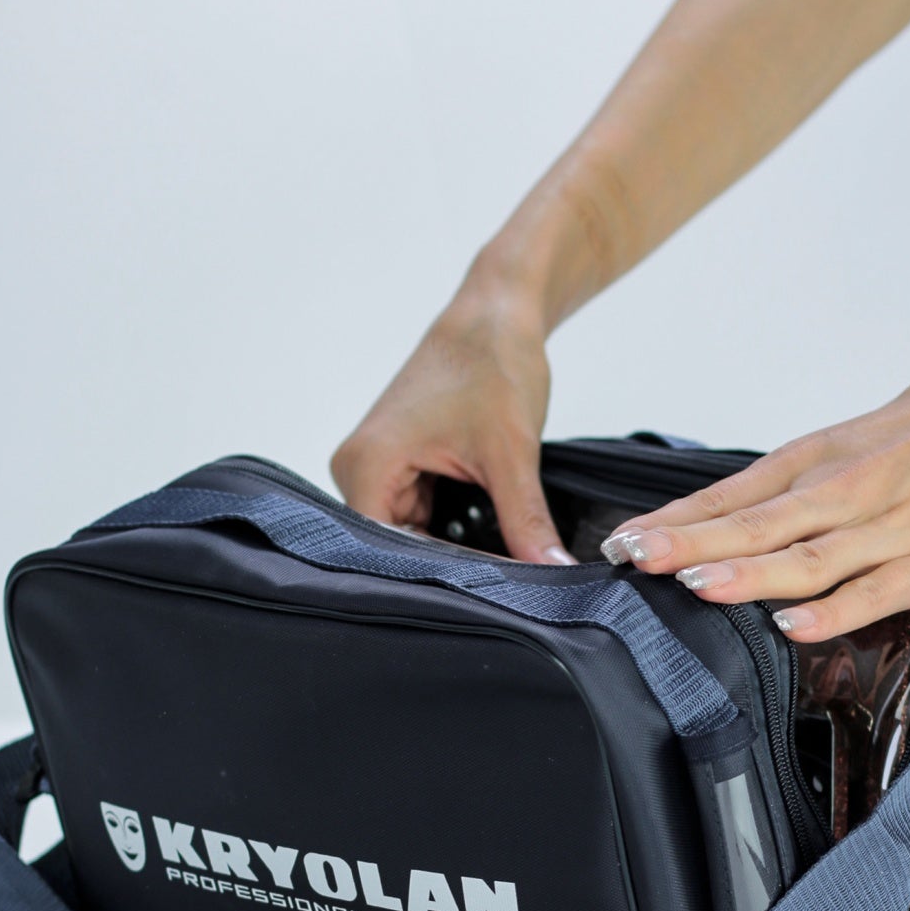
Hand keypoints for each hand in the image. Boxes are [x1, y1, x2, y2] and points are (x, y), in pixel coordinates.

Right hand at [330, 292, 574, 563]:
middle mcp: (356, 471)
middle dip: (452, 565)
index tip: (498, 594)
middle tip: (506, 590)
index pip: (392, 550)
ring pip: (413, 537)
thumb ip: (526, 520)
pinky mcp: (396, 468)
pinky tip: (487, 541)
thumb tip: (553, 573)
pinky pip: (420, 517)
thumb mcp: (512, 453)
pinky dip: (455, 529)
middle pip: (398, 547)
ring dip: (455, 549)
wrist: (494, 316)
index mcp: (365, 466)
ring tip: (500, 566)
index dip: (445, 575)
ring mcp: (374, 470)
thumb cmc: (491, 364)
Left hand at [600, 348, 909, 641]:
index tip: (621, 543)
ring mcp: (888, 528)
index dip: (675, 523)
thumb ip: (803, 486)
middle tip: (627, 559)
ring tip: (691, 585)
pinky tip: (789, 624)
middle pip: (752, 525)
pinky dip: (830, 610)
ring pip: (803, 557)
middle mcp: (844, 491)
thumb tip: (742, 520)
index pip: (732, 498)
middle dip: (684, 545)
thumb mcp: (858, 441)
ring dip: (744, 574)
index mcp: (820, 461)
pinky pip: (873, 590)